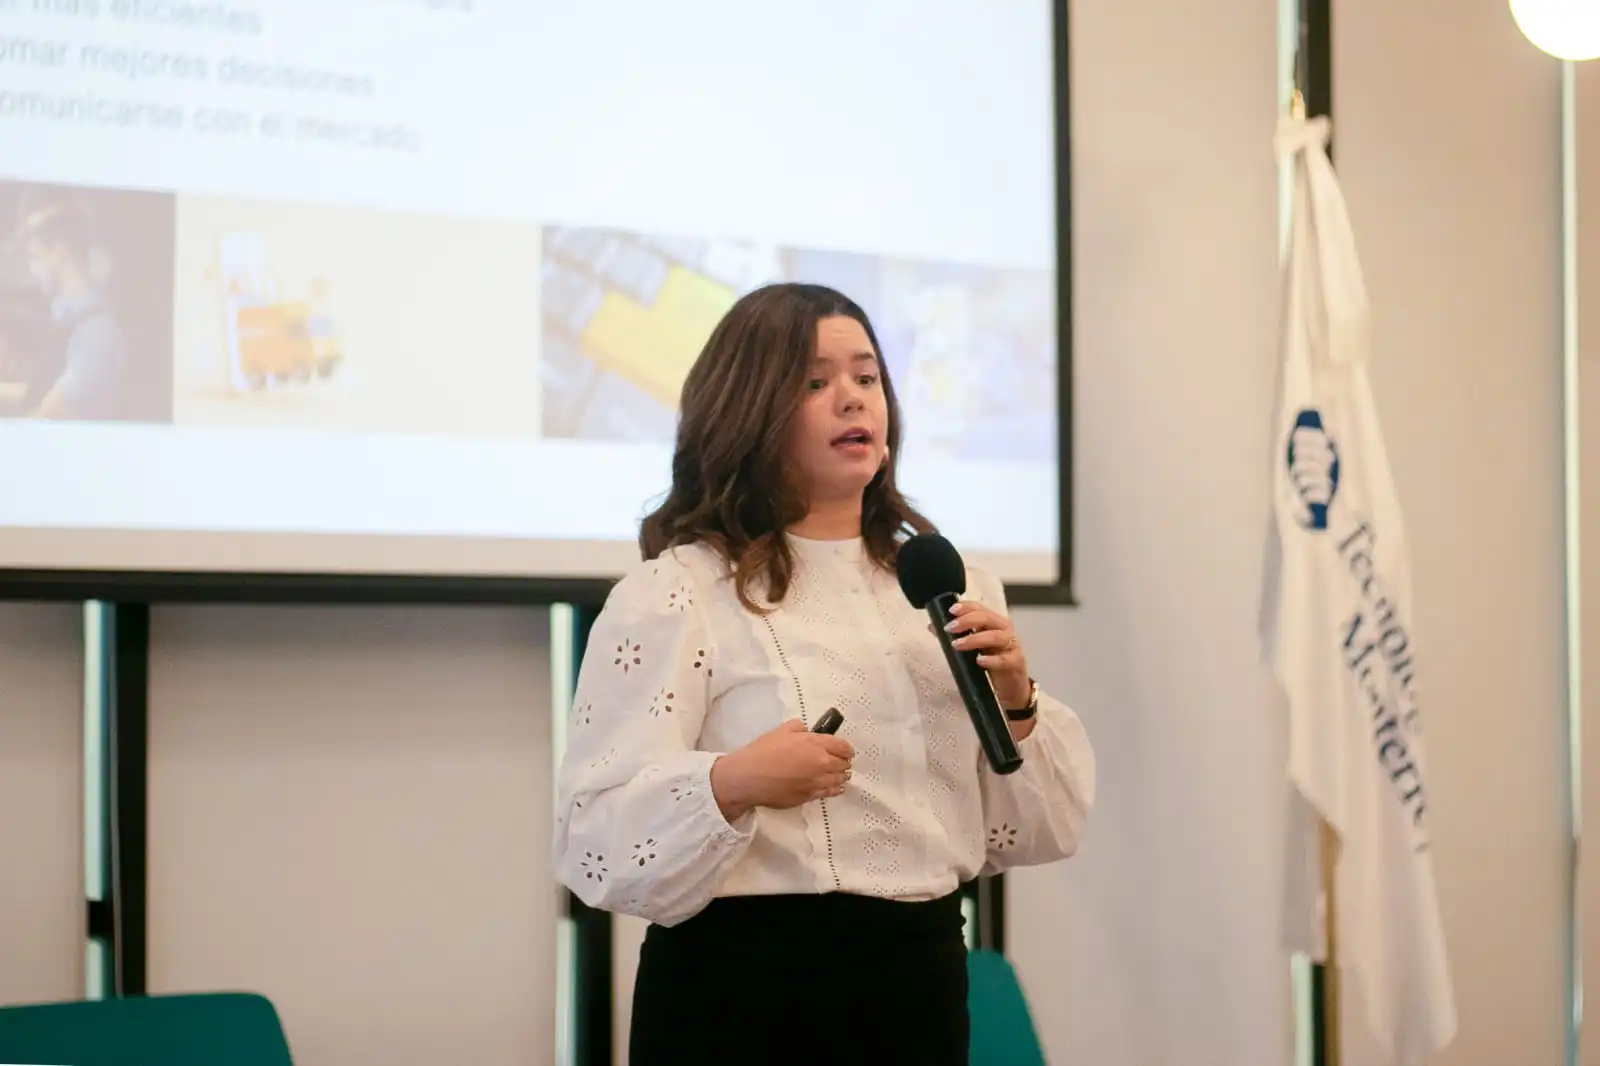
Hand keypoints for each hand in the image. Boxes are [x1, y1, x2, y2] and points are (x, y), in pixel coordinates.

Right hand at [710, 719, 853, 821]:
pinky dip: (835, 789)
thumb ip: (799, 728)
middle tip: (842, 762)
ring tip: (842, 775)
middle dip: (844, 762)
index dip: (846, 748)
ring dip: (842, 776)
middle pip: (844, 764)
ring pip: (839, 779)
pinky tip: (836, 787)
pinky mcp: (810, 797)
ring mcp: (817, 782)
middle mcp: (822, 763)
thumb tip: (807, 732)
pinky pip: (830, 793)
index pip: (843, 747)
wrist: (750, 777)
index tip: (845, 750)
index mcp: (816, 744)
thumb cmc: (764, 751)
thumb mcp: (781, 730)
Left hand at [945, 600, 1031, 710]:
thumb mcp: (973, 648)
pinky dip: (991, 660)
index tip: (951, 610)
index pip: (980, 608)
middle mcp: (1004, 630)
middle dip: (967, 621)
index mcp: (993, 622)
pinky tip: (979, 661)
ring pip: (995, 636)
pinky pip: (1005, 659)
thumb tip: (933, 625)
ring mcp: (1012, 645)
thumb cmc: (992, 663)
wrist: (1011, 687)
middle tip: (949, 628)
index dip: (966, 607)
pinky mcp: (1016, 662)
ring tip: (957, 645)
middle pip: (987, 618)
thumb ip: (956, 635)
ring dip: (974, 639)